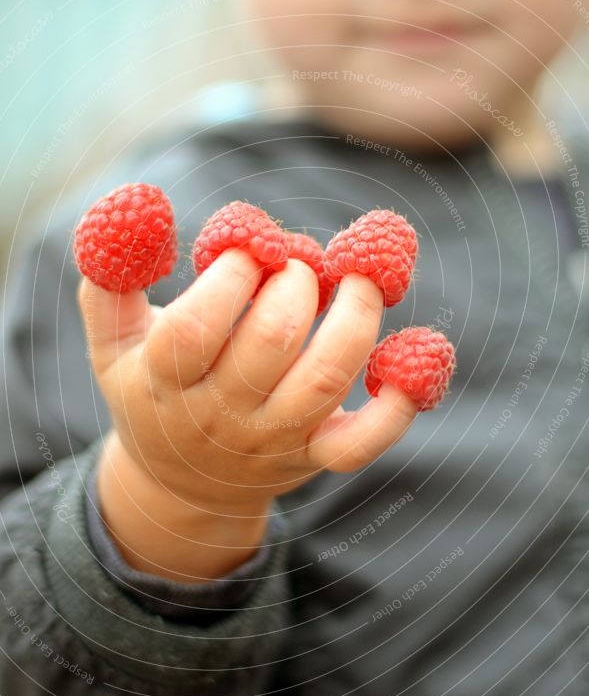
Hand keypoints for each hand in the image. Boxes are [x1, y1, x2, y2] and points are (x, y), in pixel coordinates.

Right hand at [79, 249, 416, 579]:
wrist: (183, 486)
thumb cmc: (151, 393)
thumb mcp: (112, 344)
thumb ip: (109, 279)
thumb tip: (133, 210)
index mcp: (165, 383)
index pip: (196, 330)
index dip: (230, 275)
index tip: (247, 249)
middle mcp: (222, 416)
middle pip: (270, 345)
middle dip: (294, 285)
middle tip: (300, 260)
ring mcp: (274, 440)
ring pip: (325, 379)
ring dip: (353, 317)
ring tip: (361, 277)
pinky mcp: (317, 457)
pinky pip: (366, 440)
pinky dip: (399, 401)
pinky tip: (414, 352)